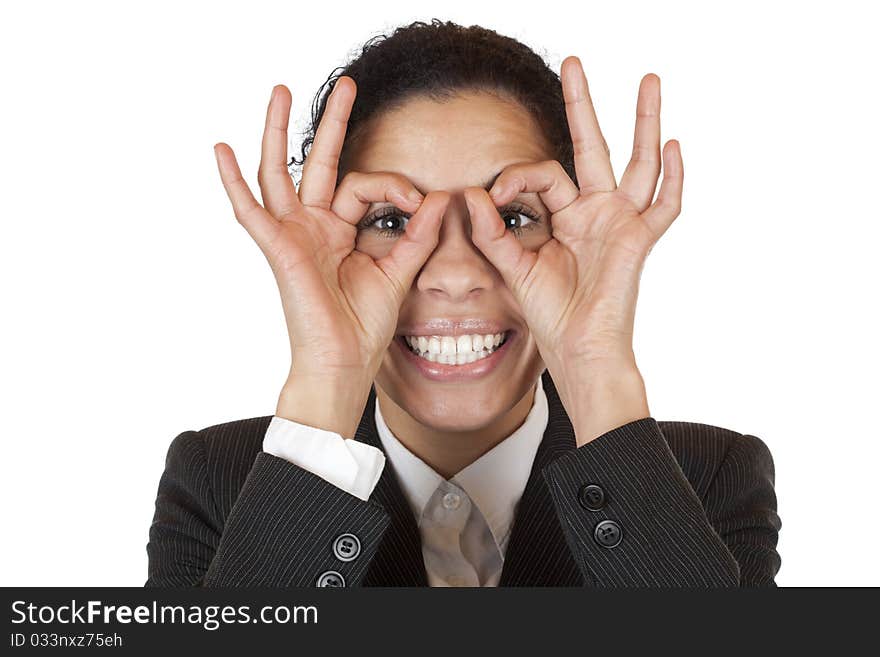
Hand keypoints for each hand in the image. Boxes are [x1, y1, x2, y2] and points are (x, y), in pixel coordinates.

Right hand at [213, 79, 447, 435]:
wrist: (344, 362)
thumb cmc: (363, 325)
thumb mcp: (398, 271)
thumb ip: (417, 235)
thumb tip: (440, 197)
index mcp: (339, 231)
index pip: (363, 186)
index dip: (394, 185)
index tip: (421, 199)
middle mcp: (313, 227)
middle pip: (317, 162)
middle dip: (332, 123)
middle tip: (347, 84)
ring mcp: (292, 235)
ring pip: (279, 172)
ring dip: (277, 131)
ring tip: (279, 90)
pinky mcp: (278, 249)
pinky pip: (251, 211)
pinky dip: (234, 181)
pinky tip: (223, 149)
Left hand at [464, 57, 681, 443]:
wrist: (577, 349)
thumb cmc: (549, 313)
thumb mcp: (513, 268)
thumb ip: (492, 234)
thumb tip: (471, 195)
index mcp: (564, 216)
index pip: (542, 175)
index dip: (516, 177)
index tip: (494, 196)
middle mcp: (594, 211)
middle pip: (592, 146)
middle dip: (582, 105)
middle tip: (573, 62)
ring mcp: (620, 222)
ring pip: (637, 163)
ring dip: (642, 122)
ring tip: (647, 80)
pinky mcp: (638, 240)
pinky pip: (664, 206)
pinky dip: (673, 177)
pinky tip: (674, 145)